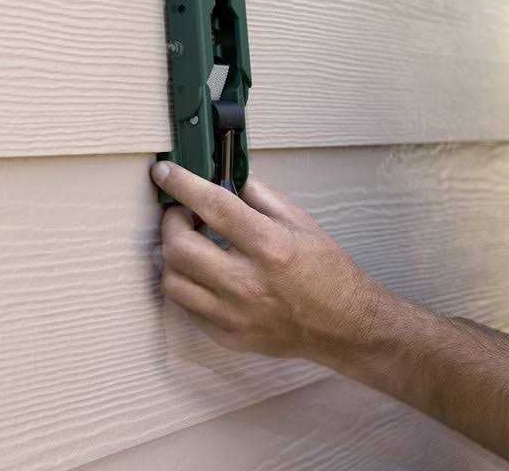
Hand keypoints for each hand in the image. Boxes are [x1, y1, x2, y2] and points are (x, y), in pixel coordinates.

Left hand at [151, 161, 381, 363]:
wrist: (344, 326)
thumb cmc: (327, 272)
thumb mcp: (300, 221)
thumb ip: (260, 196)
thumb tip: (227, 177)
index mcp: (270, 246)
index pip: (213, 206)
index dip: (182, 184)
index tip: (165, 172)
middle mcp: (248, 282)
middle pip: (179, 247)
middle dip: (172, 221)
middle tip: (182, 213)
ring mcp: (235, 314)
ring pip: (172, 281)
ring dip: (173, 255)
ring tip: (190, 243)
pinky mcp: (228, 335)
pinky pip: (186, 307)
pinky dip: (186, 283)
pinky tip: (201, 272)